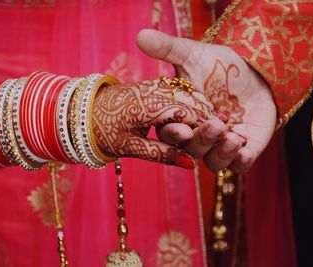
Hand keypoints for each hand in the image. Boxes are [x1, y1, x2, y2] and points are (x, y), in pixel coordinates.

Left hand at [92, 78, 217, 168]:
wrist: (83, 110)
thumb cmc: (103, 131)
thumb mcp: (131, 147)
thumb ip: (162, 154)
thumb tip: (191, 165)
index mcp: (151, 106)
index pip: (190, 115)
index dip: (209, 128)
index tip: (226, 140)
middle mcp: (157, 91)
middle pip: (194, 103)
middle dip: (212, 119)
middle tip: (229, 135)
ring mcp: (156, 85)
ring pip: (190, 94)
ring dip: (205, 110)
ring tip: (218, 127)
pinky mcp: (155, 84)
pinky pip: (181, 91)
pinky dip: (194, 103)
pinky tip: (200, 115)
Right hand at [137, 29, 276, 172]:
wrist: (256, 71)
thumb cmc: (220, 66)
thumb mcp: (194, 55)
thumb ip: (168, 49)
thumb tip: (141, 34)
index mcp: (181, 118)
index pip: (170, 132)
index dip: (174, 133)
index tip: (181, 127)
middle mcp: (198, 135)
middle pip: (192, 149)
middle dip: (201, 140)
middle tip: (213, 125)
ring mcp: (221, 145)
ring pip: (214, 161)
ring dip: (220, 152)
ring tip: (231, 136)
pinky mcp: (245, 150)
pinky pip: (239, 165)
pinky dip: (240, 161)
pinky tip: (243, 150)